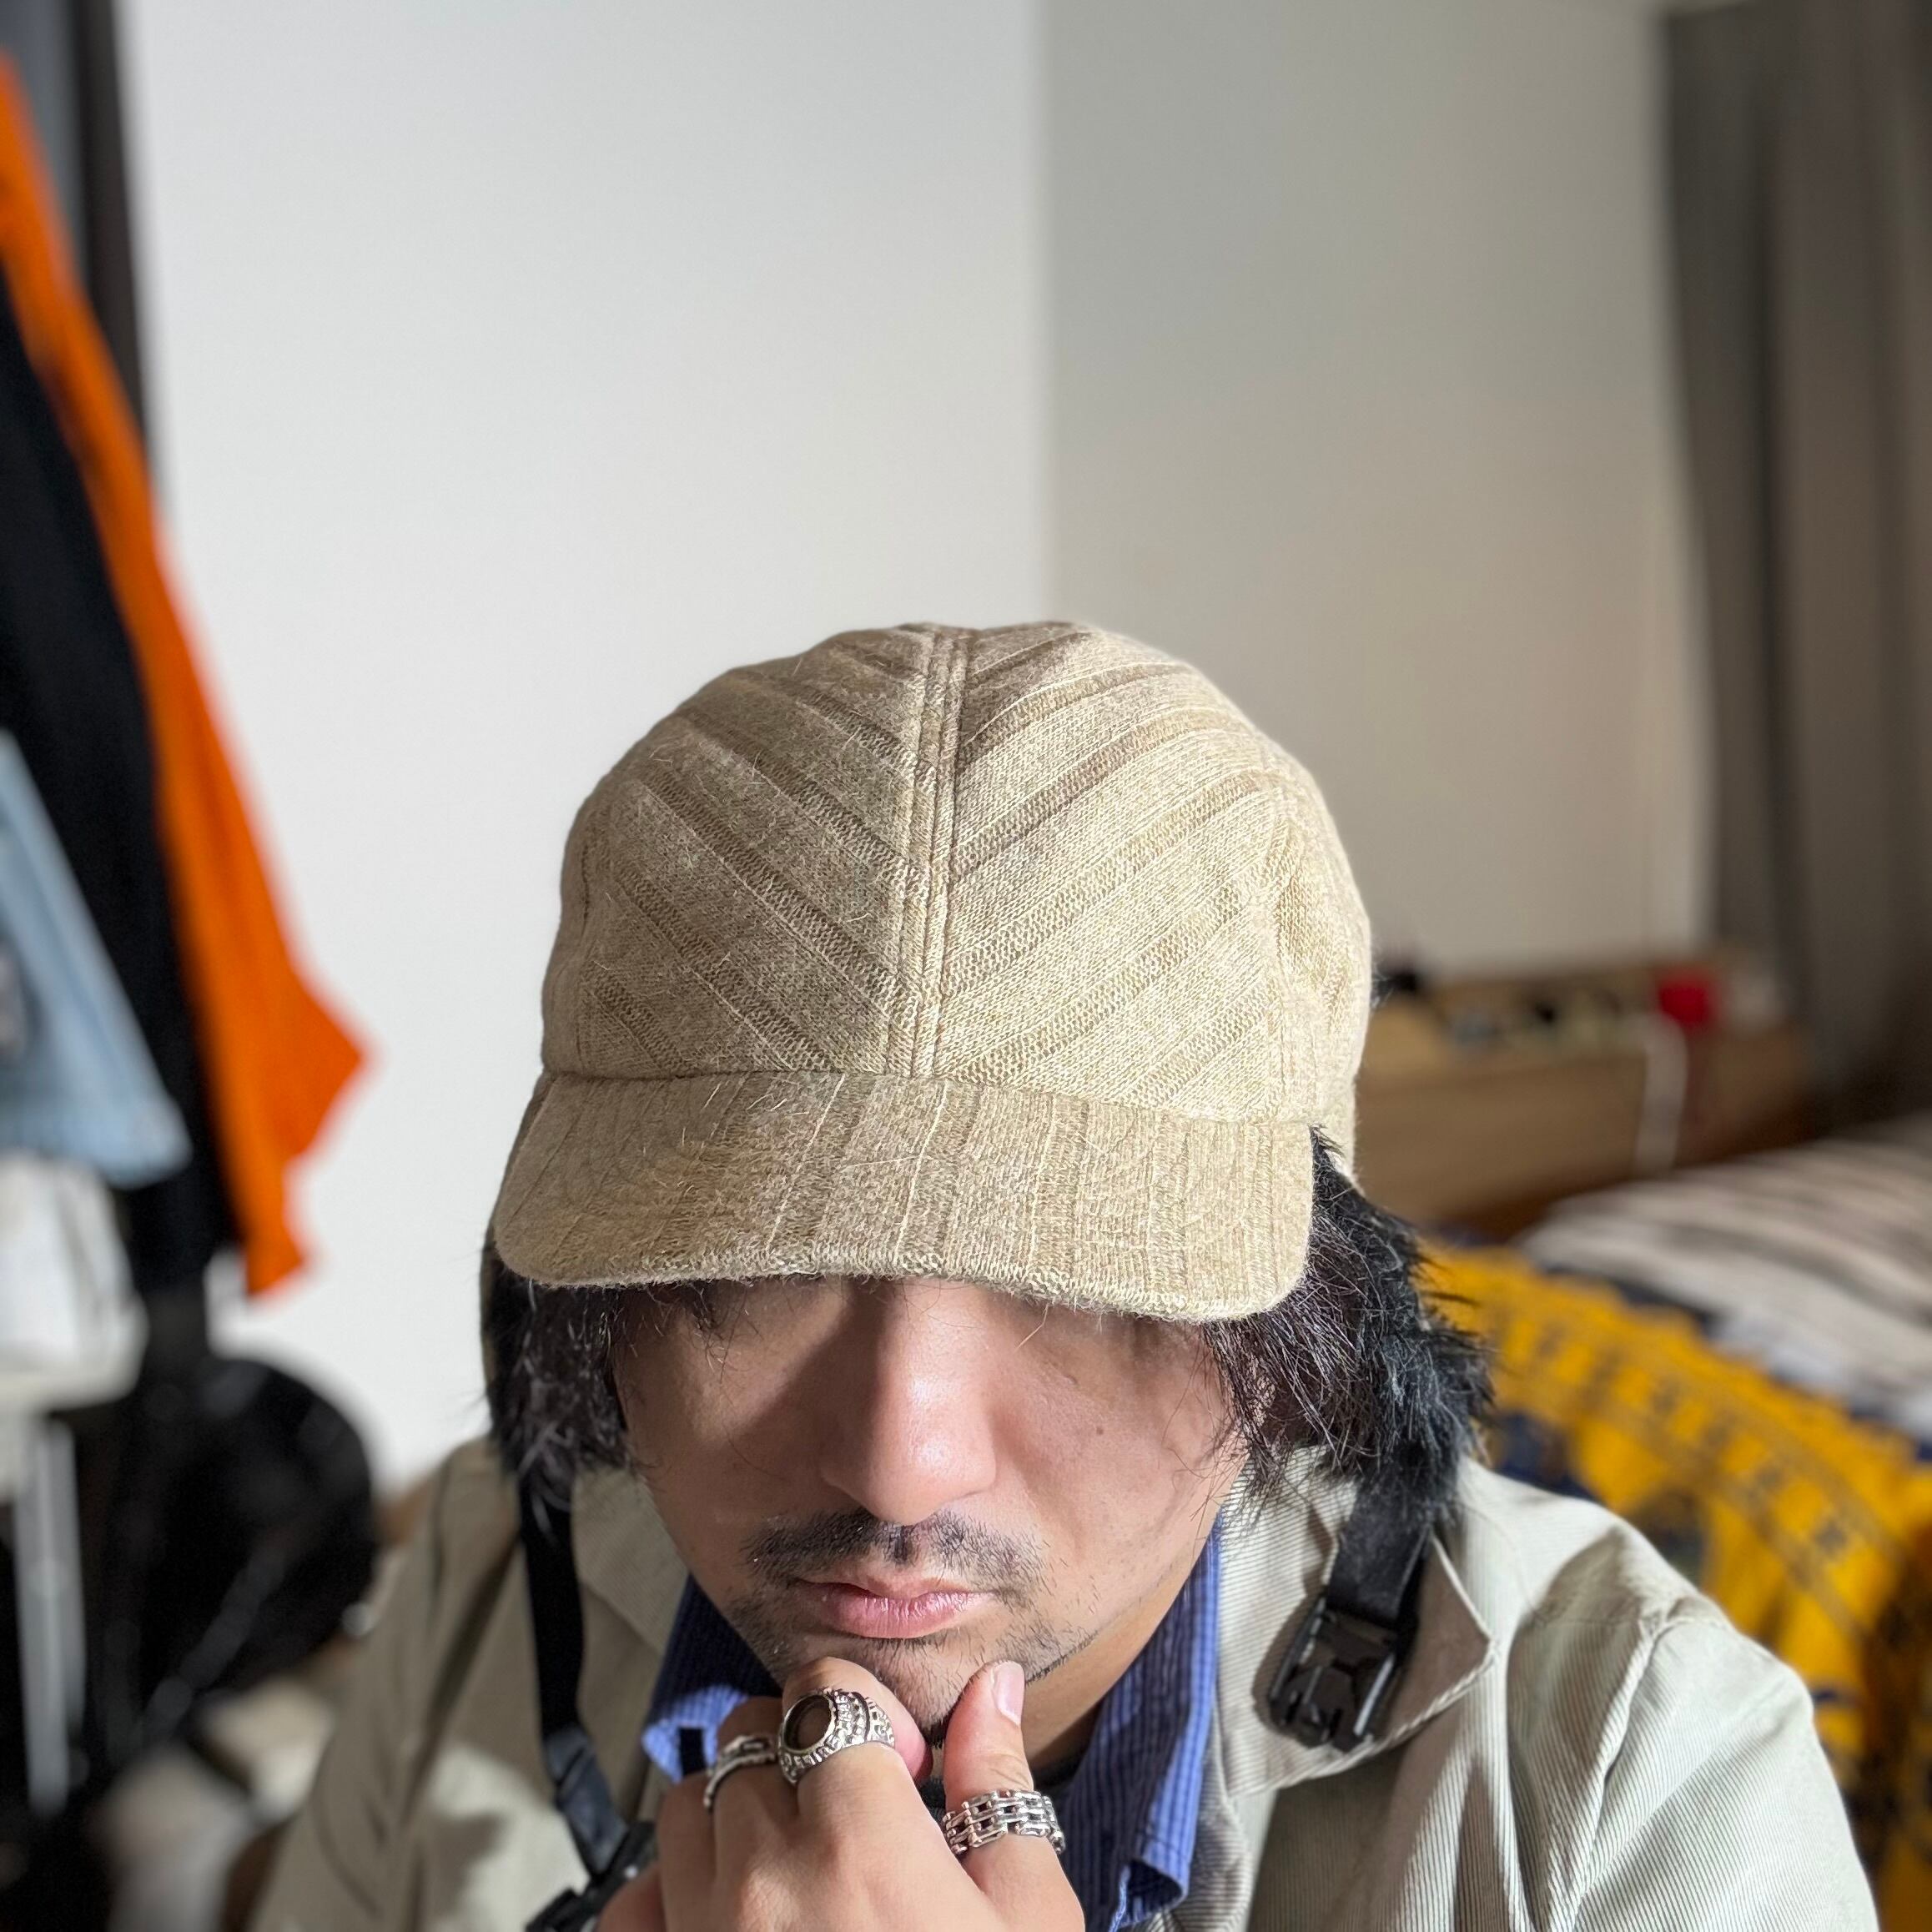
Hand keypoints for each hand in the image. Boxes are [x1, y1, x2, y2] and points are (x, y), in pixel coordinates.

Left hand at [603, 1656, 1081, 1930]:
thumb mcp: (1029, 1920)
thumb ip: (997, 1788)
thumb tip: (992, 1691)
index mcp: (861, 1840)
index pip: (823, 1689)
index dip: (869, 1711)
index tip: (904, 1765)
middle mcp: (764, 1875)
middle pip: (749, 1735)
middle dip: (804, 1751)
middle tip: (858, 1814)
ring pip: (687, 1807)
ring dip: (738, 1815)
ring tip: (802, 1871)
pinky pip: (634, 1908)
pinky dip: (668, 1898)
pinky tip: (733, 1923)